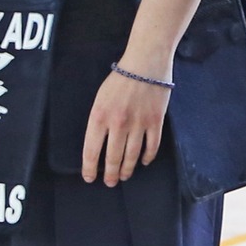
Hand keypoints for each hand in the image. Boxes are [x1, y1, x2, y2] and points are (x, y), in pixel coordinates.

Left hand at [81, 60, 169, 185]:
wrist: (146, 63)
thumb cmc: (120, 78)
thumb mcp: (100, 98)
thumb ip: (99, 120)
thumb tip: (99, 142)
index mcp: (99, 117)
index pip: (91, 151)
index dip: (90, 168)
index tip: (90, 177)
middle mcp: (118, 124)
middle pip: (113, 158)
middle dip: (110, 174)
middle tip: (110, 182)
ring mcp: (138, 124)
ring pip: (131, 155)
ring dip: (127, 169)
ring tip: (124, 176)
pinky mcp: (155, 122)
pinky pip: (151, 146)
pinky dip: (146, 157)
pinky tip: (142, 162)